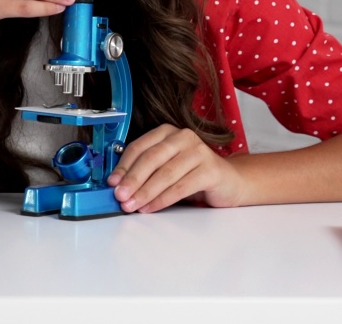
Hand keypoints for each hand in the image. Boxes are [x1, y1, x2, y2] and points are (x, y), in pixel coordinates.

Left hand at [107, 124, 246, 212]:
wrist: (229, 182)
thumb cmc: (192, 175)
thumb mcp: (166, 168)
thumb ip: (146, 172)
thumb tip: (118, 186)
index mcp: (167, 132)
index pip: (139, 147)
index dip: (123, 166)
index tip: (112, 183)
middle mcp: (183, 137)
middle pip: (151, 158)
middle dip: (132, 180)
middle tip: (120, 196)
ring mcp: (199, 151)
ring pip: (165, 174)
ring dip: (146, 192)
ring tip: (132, 205)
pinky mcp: (211, 169)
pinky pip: (181, 186)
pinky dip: (163, 199)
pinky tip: (151, 208)